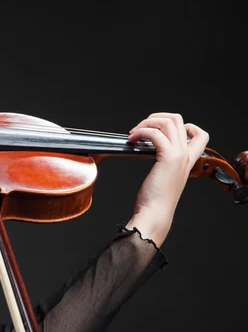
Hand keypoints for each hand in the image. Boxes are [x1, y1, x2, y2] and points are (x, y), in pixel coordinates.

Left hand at [125, 112, 208, 246]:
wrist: (155, 213)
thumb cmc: (154, 199)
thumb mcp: (164, 176)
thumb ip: (163, 162)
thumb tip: (146, 147)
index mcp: (188, 160)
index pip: (199, 134)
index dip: (181, 124)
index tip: (160, 130)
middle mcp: (186, 155)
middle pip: (178, 120)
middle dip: (156, 118)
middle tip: (141, 128)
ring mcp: (179, 155)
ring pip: (167, 122)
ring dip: (146, 123)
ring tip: (134, 134)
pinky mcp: (168, 157)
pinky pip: (155, 133)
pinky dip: (141, 132)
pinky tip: (132, 140)